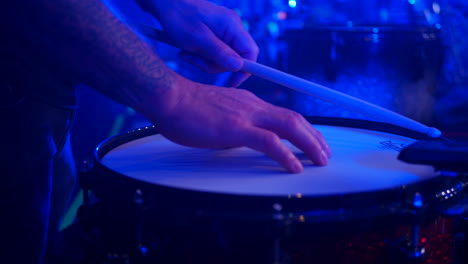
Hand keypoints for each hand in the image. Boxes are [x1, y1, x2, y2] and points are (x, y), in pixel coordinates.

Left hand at [136, 0, 257, 86]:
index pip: (251, 51)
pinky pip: (214, 53)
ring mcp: (224, 31)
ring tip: (186, 54)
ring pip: (222, 58)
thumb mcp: (198, 39)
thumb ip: (220, 53)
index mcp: (232, 25)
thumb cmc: (178, 17)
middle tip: (195, 60)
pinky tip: (187, 51)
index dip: (246, 69)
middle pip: (235, 58)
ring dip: (204, 61)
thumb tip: (239, 67)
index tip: (232, 82)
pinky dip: (201, 56)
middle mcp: (231, 27)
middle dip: (215, 65)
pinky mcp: (214, 35)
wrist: (164, 3)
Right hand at [139, 76, 331, 172]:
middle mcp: (253, 106)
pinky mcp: (236, 128)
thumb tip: (240, 140)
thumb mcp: (217, 114)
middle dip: (315, 137)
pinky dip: (286, 154)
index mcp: (249, 103)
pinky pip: (269, 142)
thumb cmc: (185, 107)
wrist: (169, 98)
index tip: (313, 141)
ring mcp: (246, 116)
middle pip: (294, 119)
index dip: (304, 129)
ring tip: (321, 160)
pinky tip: (295, 166)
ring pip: (289, 127)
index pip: (284, 115)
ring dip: (309, 144)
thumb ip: (233, 125)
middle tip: (326, 153)